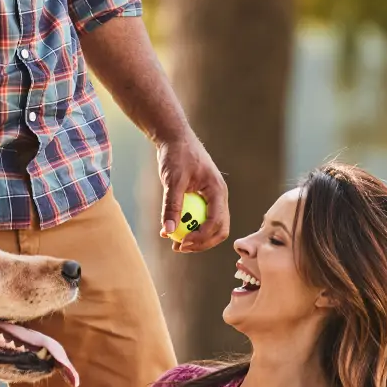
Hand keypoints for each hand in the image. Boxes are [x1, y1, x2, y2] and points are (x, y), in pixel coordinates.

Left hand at [156, 129, 229, 252]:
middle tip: (179, 248)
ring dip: (194, 238)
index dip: (201, 237)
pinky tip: (169, 231)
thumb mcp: (173, 180)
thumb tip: (168, 231)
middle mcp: (218, 197)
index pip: (217, 222)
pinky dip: (187, 227)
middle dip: (201, 242)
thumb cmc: (176, 155)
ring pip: (210, 227)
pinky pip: (199, 219)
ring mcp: (211, 199)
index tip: (181, 243)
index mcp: (218, 191)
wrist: (174, 138)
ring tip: (173, 243)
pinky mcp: (202, 199)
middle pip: (218, 229)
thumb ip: (172, 205)